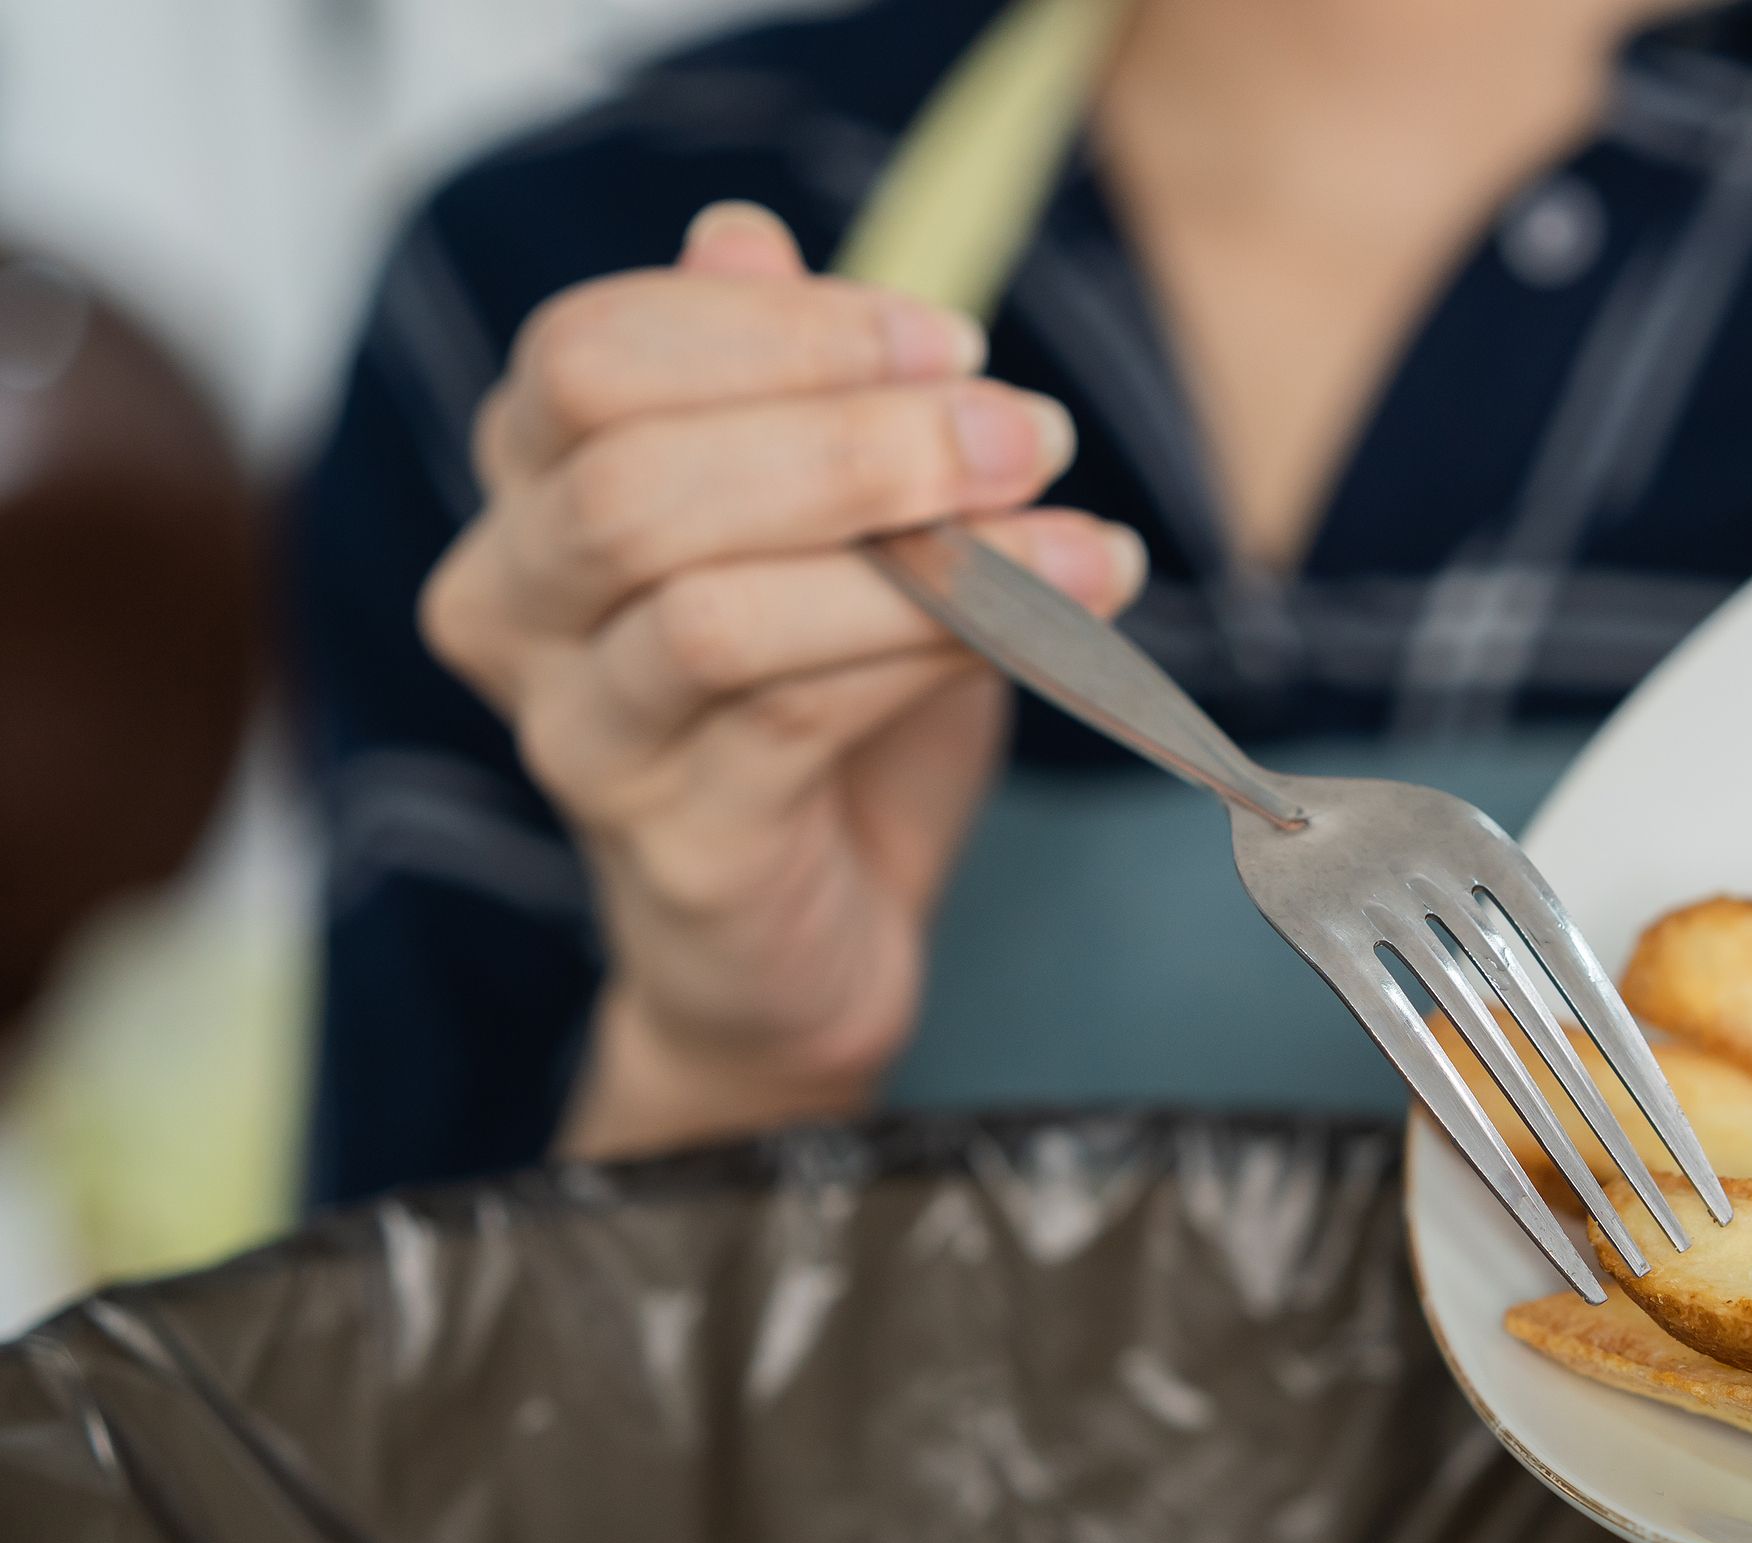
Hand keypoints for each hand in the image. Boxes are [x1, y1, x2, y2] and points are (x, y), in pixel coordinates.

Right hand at [420, 201, 1146, 1159]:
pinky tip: (1066, 626)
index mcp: (530, 486)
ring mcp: (577, 733)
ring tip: (1077, 539)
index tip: (952, 343)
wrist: (811, 937)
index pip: (591, 351)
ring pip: (710, 608)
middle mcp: (512, 603)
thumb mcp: (820, 524)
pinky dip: (941, 653)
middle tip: (1030, 431)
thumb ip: (782, 390)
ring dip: (916, 554)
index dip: (779, 329)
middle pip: (631, 470)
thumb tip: (739, 234)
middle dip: (853, 434)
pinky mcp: (673, 841)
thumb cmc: (818, 699)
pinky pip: (796, 719)